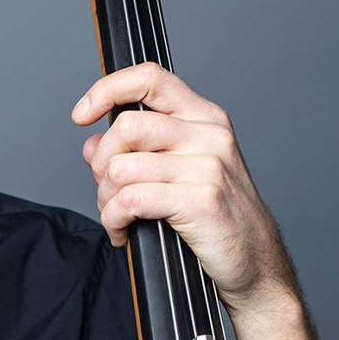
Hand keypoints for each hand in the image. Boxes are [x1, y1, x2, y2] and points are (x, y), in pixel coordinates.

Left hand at [73, 63, 292, 310]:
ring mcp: (208, 166)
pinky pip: (131, 199)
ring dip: (106, 199)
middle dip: (101, 163)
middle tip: (107, 191)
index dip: (108, 88)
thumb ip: (137, 152)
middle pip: (128, 126)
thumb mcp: (180, 172)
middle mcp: (210, 135)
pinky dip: (115, 220)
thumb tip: (92, 144)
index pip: (151, 78)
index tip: (82, 114)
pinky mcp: (202, 200)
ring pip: (123, 167)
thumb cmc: (216, 218)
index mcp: (204, 118)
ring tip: (117, 216)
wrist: (256, 261)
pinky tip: (123, 232)